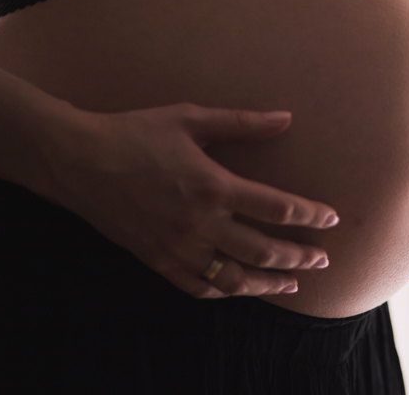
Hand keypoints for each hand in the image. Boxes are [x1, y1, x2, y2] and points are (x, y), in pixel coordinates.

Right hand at [38, 103, 338, 298]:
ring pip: (235, 278)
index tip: (331, 218)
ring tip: (293, 282)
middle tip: (324, 258)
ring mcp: (177, 247)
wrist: (77, 161)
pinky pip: (198, 286)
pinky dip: (224, 292)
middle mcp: (199, 224)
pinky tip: (240, 289)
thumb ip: (242, 123)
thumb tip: (286, 117)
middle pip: (265, 250)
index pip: (278, 209)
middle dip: (300, 256)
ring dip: (269, 283)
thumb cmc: (135, 132)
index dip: (310, 216)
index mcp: (213, 186)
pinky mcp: (156, 260)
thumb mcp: (191, 118)